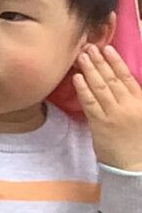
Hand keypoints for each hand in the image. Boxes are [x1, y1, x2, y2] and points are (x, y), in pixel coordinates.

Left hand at [76, 45, 141, 169]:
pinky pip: (90, 103)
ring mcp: (113, 114)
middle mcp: (128, 105)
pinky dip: (83, 89)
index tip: (108, 48)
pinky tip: (77, 78)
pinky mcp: (100, 124)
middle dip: (99, 62)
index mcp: (140, 102)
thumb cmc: (138, 141)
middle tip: (89, 47)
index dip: (116, 62)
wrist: (134, 165)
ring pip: (100, 87)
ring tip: (81, 56)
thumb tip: (122, 82)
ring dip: (89, 70)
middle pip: (111, 79)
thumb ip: (133, 99)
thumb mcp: (141, 116)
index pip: (127, 77)